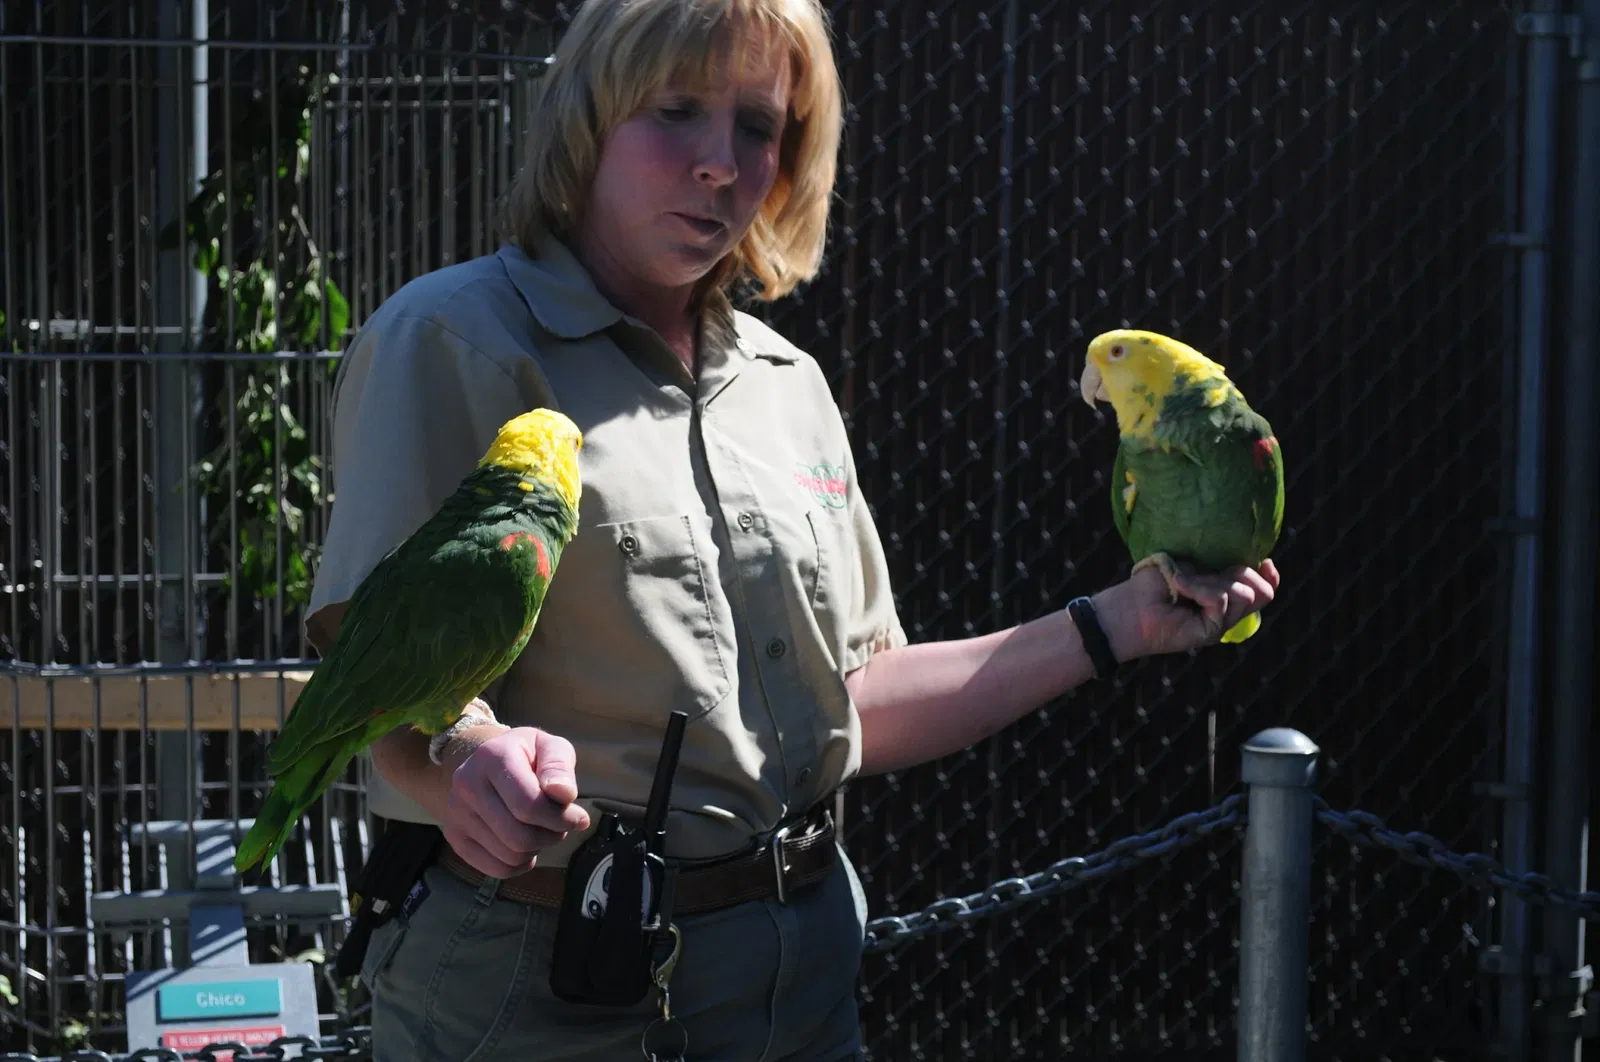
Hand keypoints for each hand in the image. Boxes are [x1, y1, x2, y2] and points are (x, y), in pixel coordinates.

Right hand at [439, 726, 591, 877]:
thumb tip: (564, 795)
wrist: (486, 762)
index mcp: (492, 756)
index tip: (578, 817)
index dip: (560, 818)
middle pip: (518, 836)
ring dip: (536, 849)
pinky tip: (526, 846)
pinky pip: (496, 869)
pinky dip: (519, 865)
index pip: (528, 805)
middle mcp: (466, 784)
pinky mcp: (454, 836)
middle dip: (551, 836)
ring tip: (541, 829)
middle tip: (560, 825)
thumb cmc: (527, 755)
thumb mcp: (550, 747)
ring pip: (509, 856)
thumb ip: (560, 767)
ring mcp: (455, 812)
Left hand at [1093, 558, 1280, 660]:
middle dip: (1241, 573)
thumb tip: (1249, 560)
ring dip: (1214, 582)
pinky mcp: (1211, 632)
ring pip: (1245, 596)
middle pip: (1262, 592)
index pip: (1264, 589)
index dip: (1270, 576)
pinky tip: (1180, 586)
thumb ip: (1217, 565)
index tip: (1265, 560)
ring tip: (1184, 582)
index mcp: (1225, 593)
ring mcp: (1220, 623)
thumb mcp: (1190, 565)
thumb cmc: (1152, 583)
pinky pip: (1222, 602)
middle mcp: (1227, 611)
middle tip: (1209, 571)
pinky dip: (1201, 589)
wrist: (1128, 607)